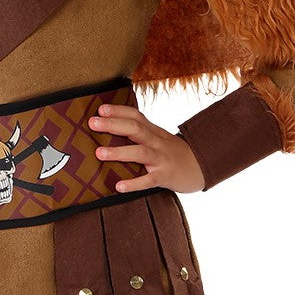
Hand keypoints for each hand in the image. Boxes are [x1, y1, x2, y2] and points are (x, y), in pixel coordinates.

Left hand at [89, 103, 204, 193]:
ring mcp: (162, 159)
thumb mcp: (159, 138)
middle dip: (113, 125)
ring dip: (119, 152)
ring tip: (99, 153)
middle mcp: (157, 142)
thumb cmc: (173, 153)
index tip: (100, 108)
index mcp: (153, 131)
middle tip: (93, 123)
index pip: (135, 115)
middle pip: (135, 129)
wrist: (201, 167)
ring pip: (140, 152)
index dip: (119, 110)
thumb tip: (111, 128)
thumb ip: (140, 133)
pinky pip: (149, 180)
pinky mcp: (166, 176)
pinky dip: (134, 183)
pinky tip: (119, 186)